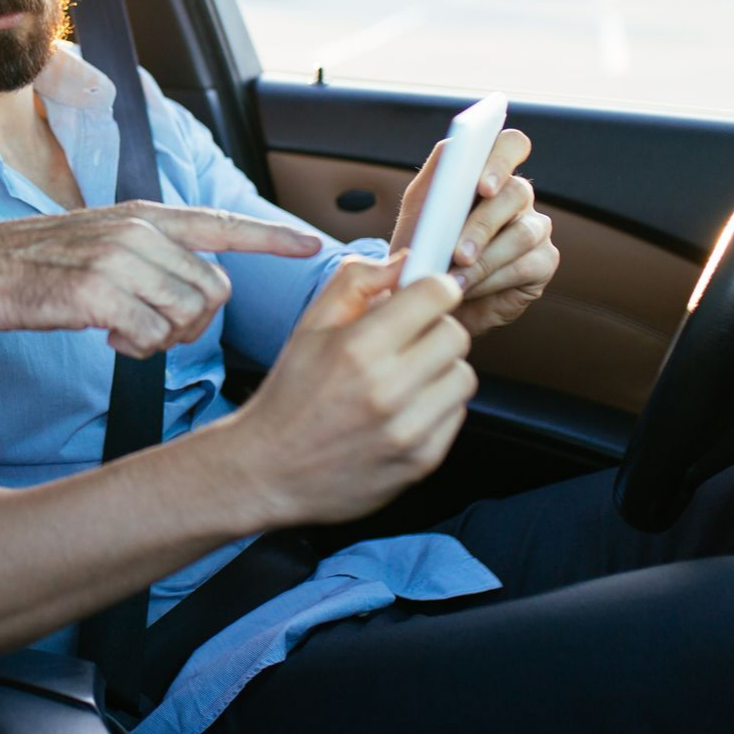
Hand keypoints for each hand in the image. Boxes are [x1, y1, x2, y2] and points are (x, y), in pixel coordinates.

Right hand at [0, 200, 321, 357]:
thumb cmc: (31, 262)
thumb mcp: (98, 237)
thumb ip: (146, 250)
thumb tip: (190, 283)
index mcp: (141, 214)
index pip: (221, 222)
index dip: (270, 236)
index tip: (311, 243)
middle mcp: (138, 231)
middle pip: (213, 288)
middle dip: (195, 322)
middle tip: (155, 329)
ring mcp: (119, 260)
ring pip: (188, 315)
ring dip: (165, 339)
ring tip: (126, 333)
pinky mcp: (98, 294)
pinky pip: (151, 337)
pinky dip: (137, 350)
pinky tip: (110, 340)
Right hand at [219, 255, 475, 527]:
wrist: (270, 471)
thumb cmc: (289, 395)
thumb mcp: (308, 327)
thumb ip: (354, 283)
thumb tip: (403, 263)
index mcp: (356, 349)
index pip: (435, 296)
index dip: (433, 288)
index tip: (426, 294)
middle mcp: (386, 390)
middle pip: (456, 334)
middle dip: (435, 328)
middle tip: (409, 339)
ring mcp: (408, 430)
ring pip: (464, 376)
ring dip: (440, 370)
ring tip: (406, 377)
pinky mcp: (422, 461)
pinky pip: (457, 415)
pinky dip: (437, 407)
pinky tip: (404, 410)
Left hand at [390, 127, 558, 335]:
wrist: (430, 295)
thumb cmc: (423, 247)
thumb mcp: (419, 212)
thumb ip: (434, 181)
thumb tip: (452, 160)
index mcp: (488, 172)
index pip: (511, 145)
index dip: (501, 160)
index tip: (482, 186)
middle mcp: (517, 194)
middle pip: (517, 192)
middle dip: (482, 225)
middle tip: (458, 253)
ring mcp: (535, 226)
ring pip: (523, 233)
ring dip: (483, 259)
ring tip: (452, 279)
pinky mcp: (543, 261)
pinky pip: (526, 265)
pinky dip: (490, 280)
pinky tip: (466, 289)